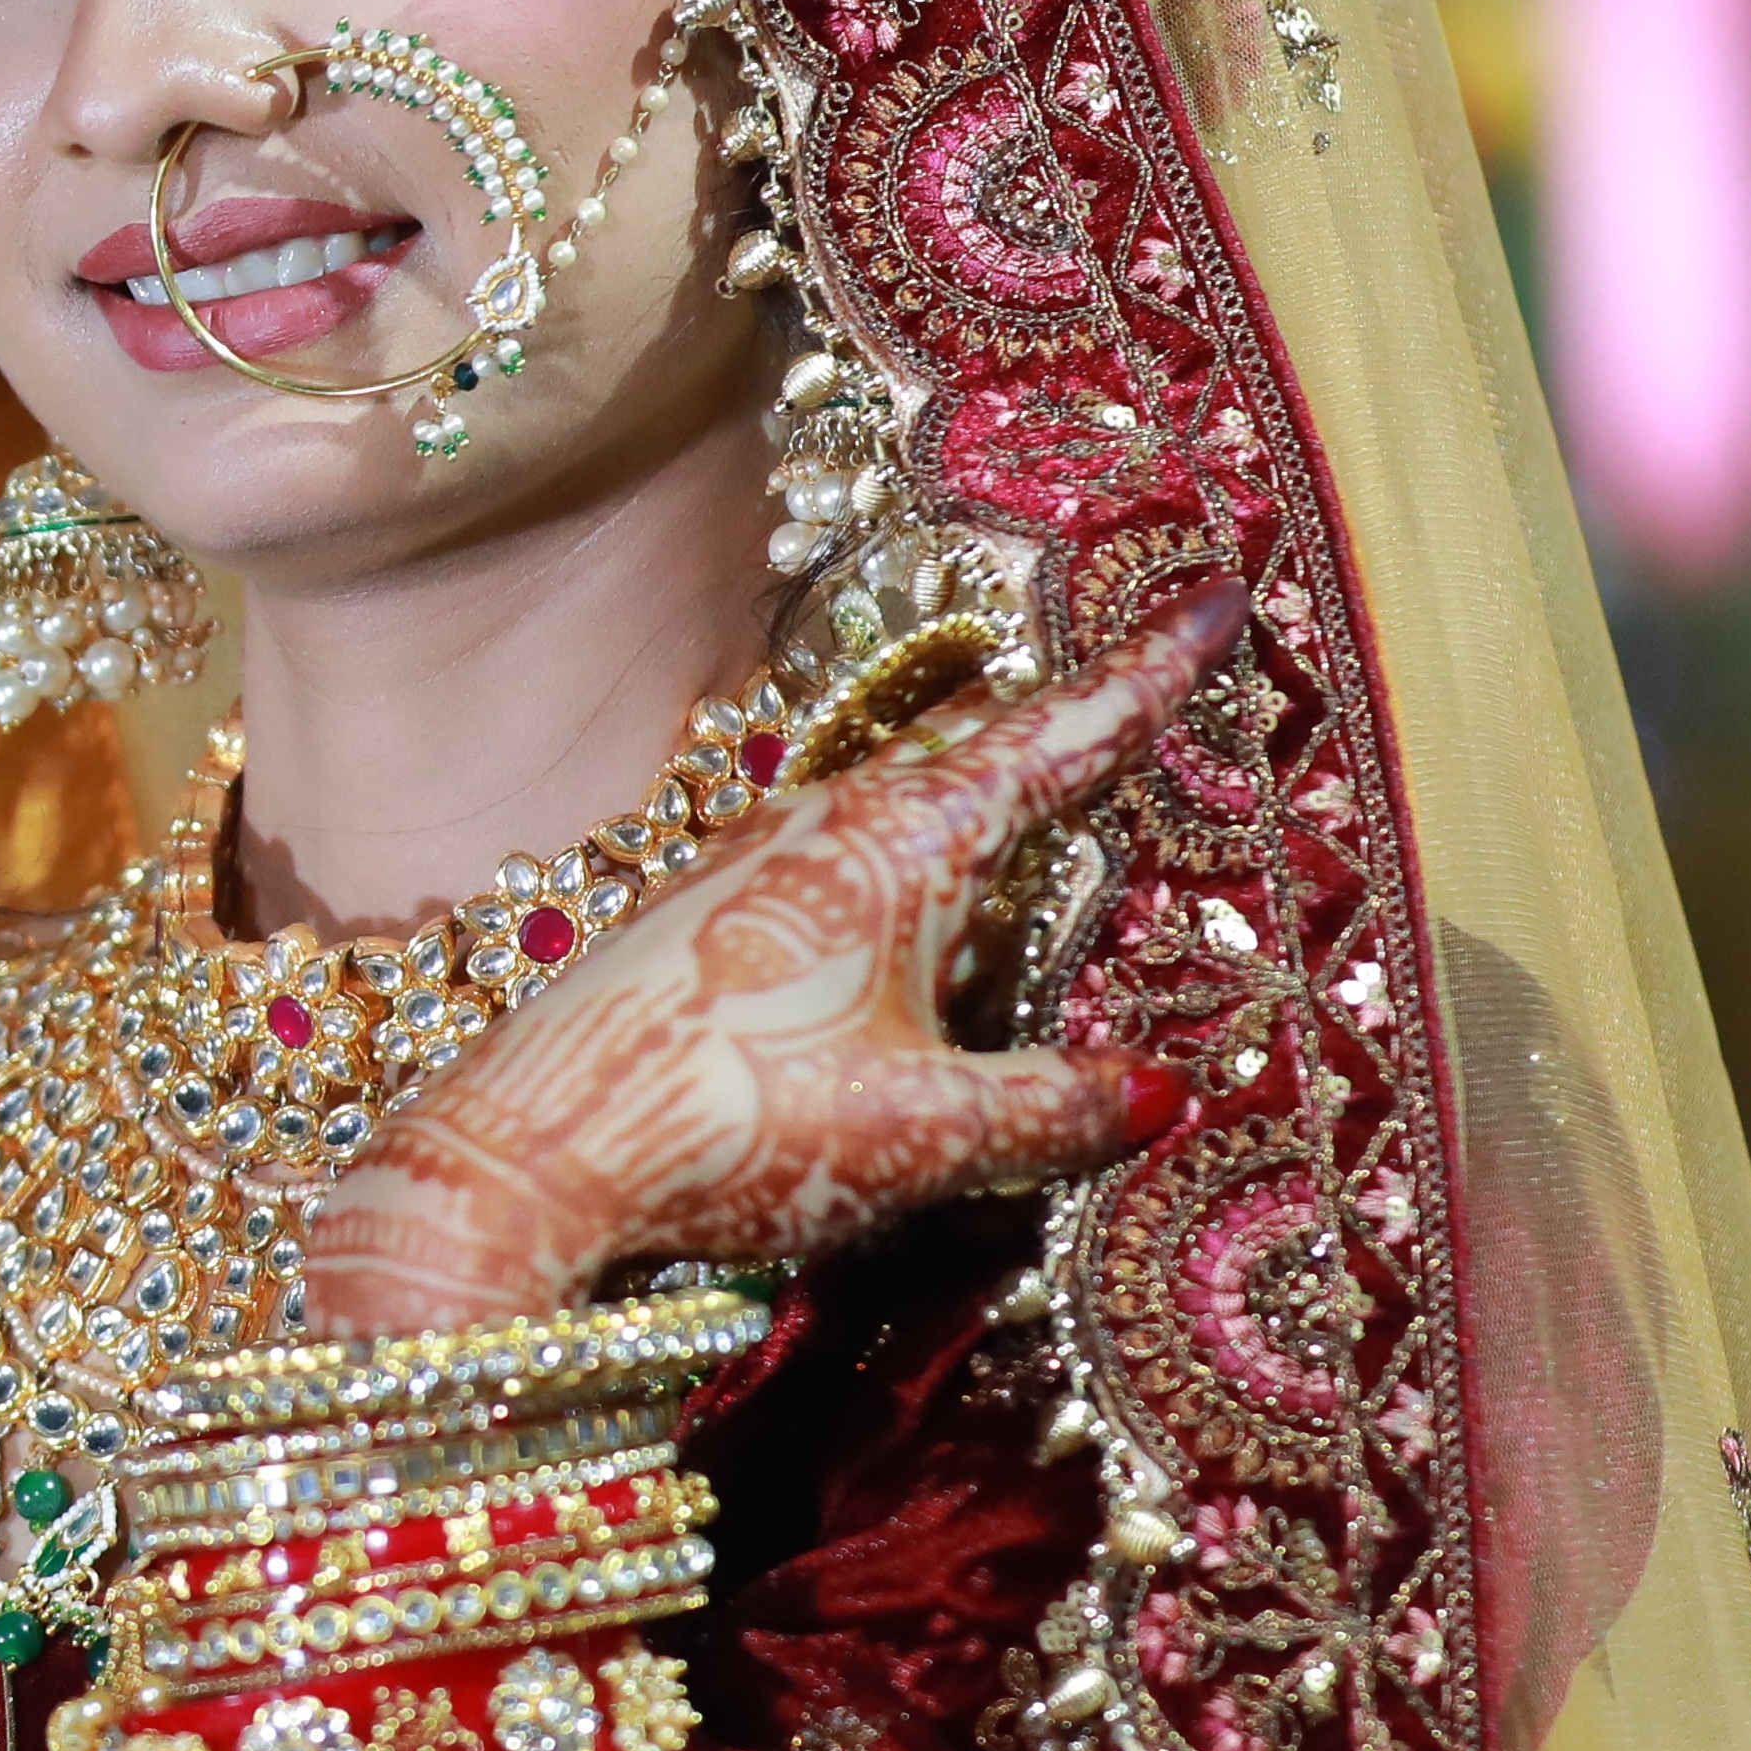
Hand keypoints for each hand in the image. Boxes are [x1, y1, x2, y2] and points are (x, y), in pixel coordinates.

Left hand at [302, 580, 1239, 1340]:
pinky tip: (906, 909)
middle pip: (976, 751)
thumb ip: (1052, 1108)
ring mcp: (754, 863)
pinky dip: (907, 857)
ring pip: (900, 799)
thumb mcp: (924, 1135)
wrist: (533, 1154)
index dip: (1146, 679)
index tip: (1217, 597)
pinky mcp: (706, 915)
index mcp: (900, 844)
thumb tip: (1165, 1092)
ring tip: (1045, 790)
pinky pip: (841, 853)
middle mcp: (826, 824)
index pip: (1056, 742)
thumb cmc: (734, 1129)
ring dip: (977, 793)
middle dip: (1064, 726)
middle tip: (1148, 683)